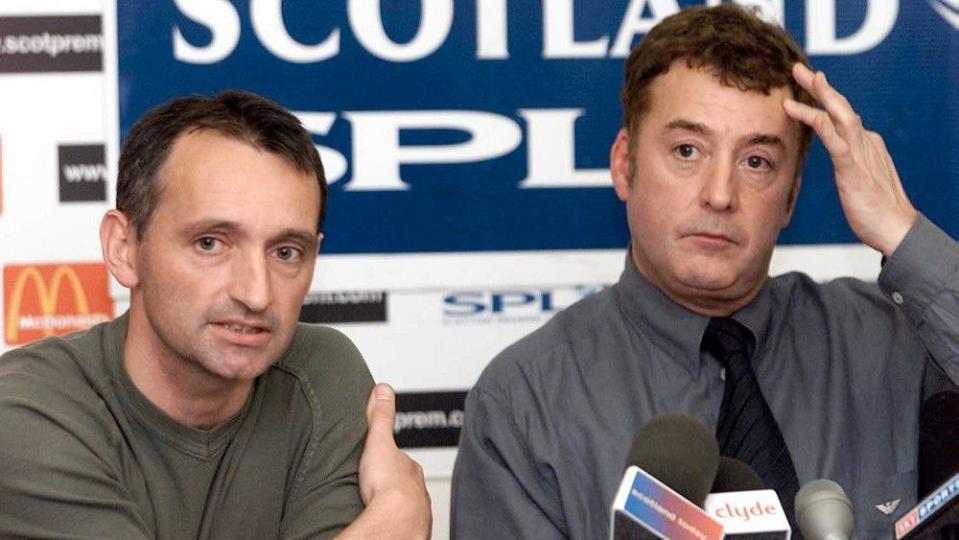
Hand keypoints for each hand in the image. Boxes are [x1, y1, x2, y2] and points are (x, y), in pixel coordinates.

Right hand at [338, 384, 431, 538]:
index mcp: (410, 468)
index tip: (381, 460)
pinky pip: (403, 522)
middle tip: (375, 484)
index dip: (391, 459)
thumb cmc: (389, 485)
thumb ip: (381, 417)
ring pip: (406, 503)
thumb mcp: (379, 442)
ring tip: (376, 505)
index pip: (402, 459)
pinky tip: (385, 522)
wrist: (396, 520)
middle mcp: (417, 488)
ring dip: (394, 503)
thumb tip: (383, 389)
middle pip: (405, 482)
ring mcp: (416, 509)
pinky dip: (395, 521)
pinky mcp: (410, 529)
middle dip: (393, 482)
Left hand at [783, 63, 917, 256]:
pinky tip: (810, 113)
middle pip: (840, 106)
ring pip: (839, 116)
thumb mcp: (858, 178)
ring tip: (801, 78)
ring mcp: (860, 154)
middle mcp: (865, 142)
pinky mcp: (854, 170)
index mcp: (865, 144)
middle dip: (819, 86)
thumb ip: (850, 162)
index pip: (840, 116)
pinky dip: (823, 125)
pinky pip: (837, 143)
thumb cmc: (876, 208)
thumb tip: (841, 154)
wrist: (896, 229)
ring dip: (820, 95)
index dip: (822, 99)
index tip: (806, 84)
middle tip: (798, 68)